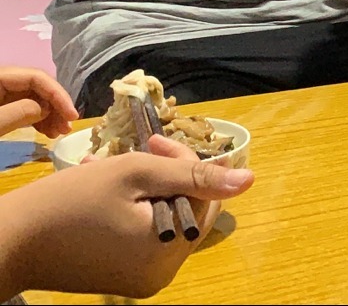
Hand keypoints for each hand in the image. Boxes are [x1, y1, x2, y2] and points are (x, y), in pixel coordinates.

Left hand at [0, 67, 77, 137]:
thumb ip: (20, 112)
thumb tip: (47, 108)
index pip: (37, 77)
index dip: (58, 95)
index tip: (73, 116)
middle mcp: (4, 81)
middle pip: (38, 87)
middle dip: (56, 107)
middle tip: (66, 128)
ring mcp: (3, 94)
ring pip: (35, 98)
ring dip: (50, 115)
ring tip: (58, 133)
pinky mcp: (3, 106)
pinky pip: (26, 107)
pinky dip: (39, 119)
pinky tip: (47, 131)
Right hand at [0, 135, 253, 299]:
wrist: (8, 242)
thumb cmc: (69, 203)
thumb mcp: (134, 174)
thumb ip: (193, 174)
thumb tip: (249, 181)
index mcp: (170, 251)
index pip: (204, 197)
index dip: (185, 164)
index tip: (154, 142)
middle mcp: (161, 274)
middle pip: (186, 211)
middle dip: (166, 176)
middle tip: (138, 152)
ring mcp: (141, 280)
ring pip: (164, 219)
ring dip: (146, 189)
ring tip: (112, 168)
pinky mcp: (121, 278)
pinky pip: (142, 237)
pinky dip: (132, 210)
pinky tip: (105, 189)